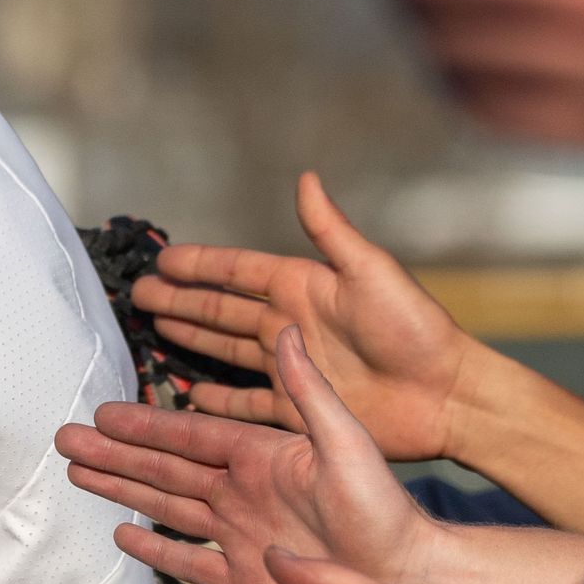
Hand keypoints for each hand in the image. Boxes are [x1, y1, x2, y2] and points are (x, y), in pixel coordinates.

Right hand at [60, 329, 439, 583]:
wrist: (404, 578)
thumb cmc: (387, 512)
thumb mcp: (348, 442)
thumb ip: (310, 391)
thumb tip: (290, 330)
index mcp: (263, 456)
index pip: (189, 434)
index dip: (145, 424)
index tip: (104, 411)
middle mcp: (243, 492)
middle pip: (164, 469)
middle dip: (114, 452)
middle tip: (67, 438)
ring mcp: (238, 534)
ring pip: (165, 508)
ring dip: (121, 490)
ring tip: (79, 473)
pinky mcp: (241, 577)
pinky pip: (186, 561)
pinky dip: (153, 549)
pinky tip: (123, 534)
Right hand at [130, 174, 474, 461]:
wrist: (445, 395)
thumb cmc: (416, 330)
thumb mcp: (370, 270)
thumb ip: (330, 229)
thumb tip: (305, 178)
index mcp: (304, 287)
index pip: (237, 271)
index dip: (199, 264)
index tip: (161, 259)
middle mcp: (290, 324)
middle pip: (220, 309)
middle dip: (178, 300)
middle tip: (138, 294)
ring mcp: (290, 366)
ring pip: (223, 350)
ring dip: (188, 339)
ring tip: (153, 329)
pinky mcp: (296, 405)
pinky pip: (244, 403)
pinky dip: (216, 400)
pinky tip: (189, 394)